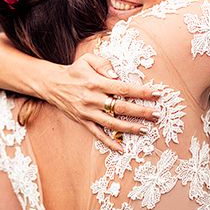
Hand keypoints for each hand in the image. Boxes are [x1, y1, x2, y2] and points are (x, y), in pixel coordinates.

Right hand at [39, 53, 157, 150]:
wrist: (52, 84)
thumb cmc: (74, 71)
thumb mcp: (87, 60)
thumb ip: (104, 64)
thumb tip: (117, 75)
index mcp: (96, 83)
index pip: (123, 88)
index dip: (141, 92)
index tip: (157, 94)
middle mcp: (93, 99)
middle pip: (121, 108)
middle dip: (141, 112)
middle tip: (157, 115)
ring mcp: (88, 112)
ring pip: (112, 123)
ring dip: (130, 128)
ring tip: (145, 130)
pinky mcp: (83, 121)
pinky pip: (97, 134)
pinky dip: (109, 142)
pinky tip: (121, 149)